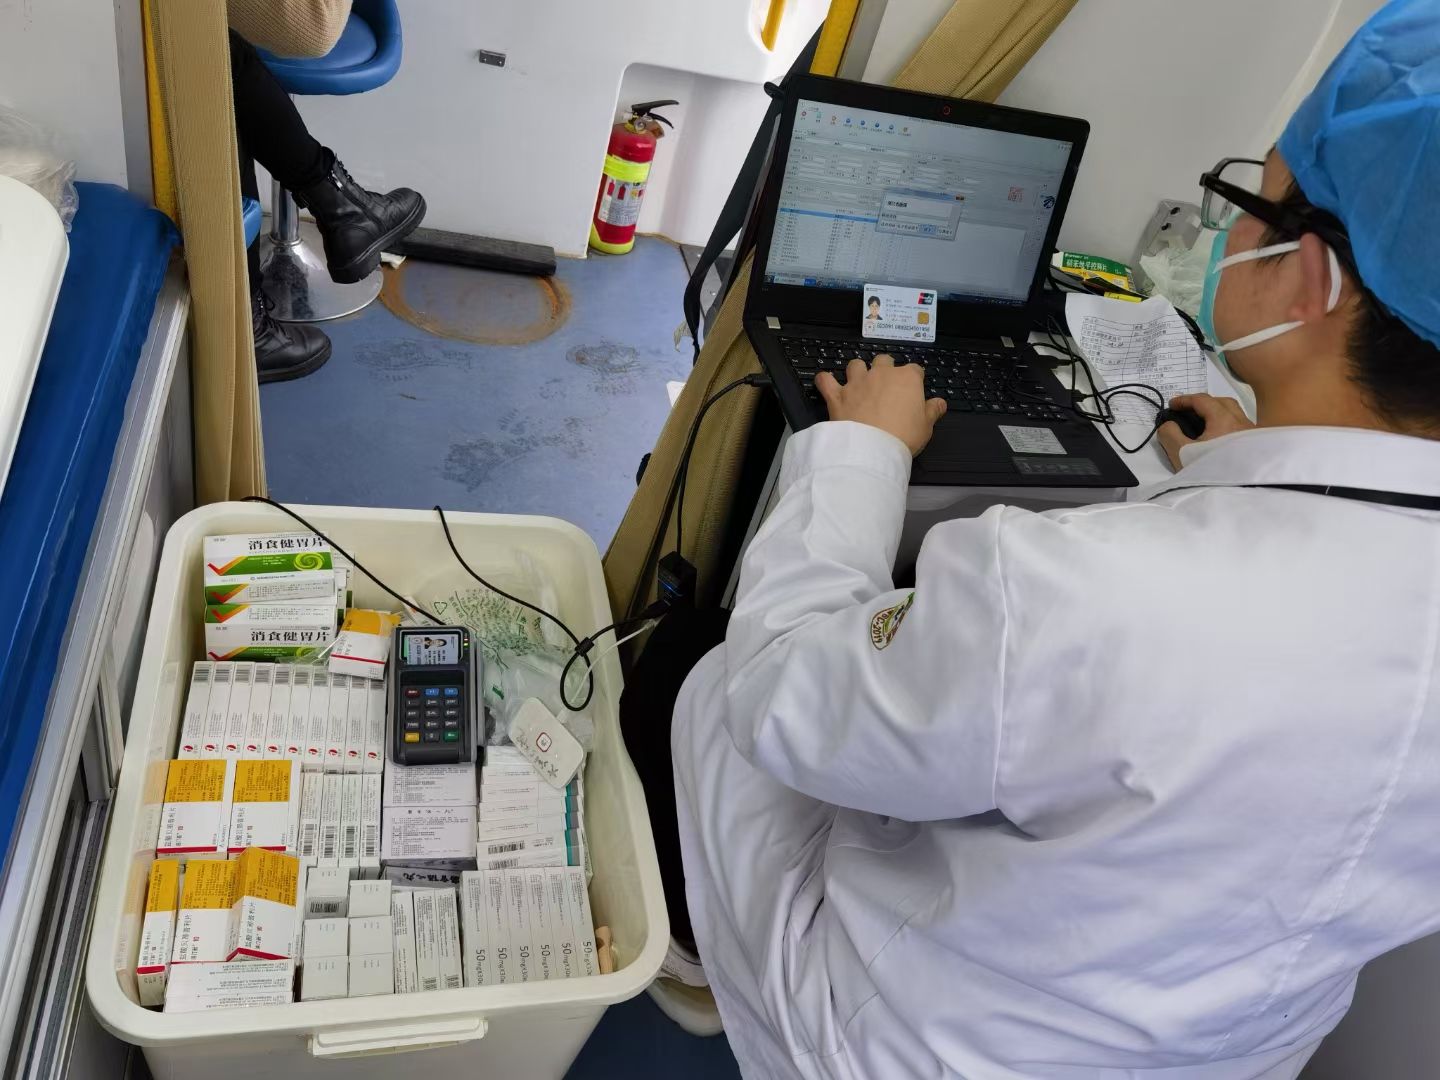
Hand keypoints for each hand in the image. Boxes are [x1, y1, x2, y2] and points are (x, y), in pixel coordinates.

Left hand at [816, 355, 947, 455]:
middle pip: (884, 360)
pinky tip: (826, 382)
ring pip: (856, 364)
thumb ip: (933, 410)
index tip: (914, 388)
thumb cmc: (903, 436)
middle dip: (886, 368)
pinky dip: (825, 380)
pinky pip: (826, 380)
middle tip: (887, 384)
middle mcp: (881, 374)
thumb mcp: (926, 426)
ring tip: (859, 382)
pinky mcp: (837, 395)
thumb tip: (940, 403)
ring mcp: (857, 382)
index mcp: (907, 378)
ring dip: (858, 370)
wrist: (873, 448)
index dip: (915, 378)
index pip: (915, 370)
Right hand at [1158, 394, 1254, 470]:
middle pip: (1222, 402)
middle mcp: (1241, 422)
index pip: (1202, 400)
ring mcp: (1251, 434)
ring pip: (1234, 414)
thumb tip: (1168, 425)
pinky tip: (1218, 439)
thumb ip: (1169, 434)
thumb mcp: (1181, 452)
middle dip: (1203, 402)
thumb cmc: (1209, 469)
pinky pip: (1239, 427)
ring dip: (1217, 413)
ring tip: (1203, 423)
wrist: (1240, 491)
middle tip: (1188, 411)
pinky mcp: (1255, 446)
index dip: (1184, 400)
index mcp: (1223, 419)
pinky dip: (1226, 426)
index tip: (1171, 405)